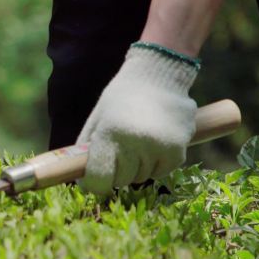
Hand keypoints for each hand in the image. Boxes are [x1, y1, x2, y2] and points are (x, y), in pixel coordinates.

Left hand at [76, 45, 198, 194]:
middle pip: (121, 180)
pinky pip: (161, 172)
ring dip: (138, 167)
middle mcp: (135, 143)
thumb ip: (87, 149)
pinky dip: (156, 163)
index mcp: (110, 133)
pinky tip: (154, 142)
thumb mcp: (97, 119)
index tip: (94, 180)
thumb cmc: (121, 98)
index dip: (94, 183)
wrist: (158, 75)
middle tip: (119, 152)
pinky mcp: (177, 151)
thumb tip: (80, 180)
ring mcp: (158, 148)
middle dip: (117, 172)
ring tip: (138, 141)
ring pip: (142, 177)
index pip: (99, 178)